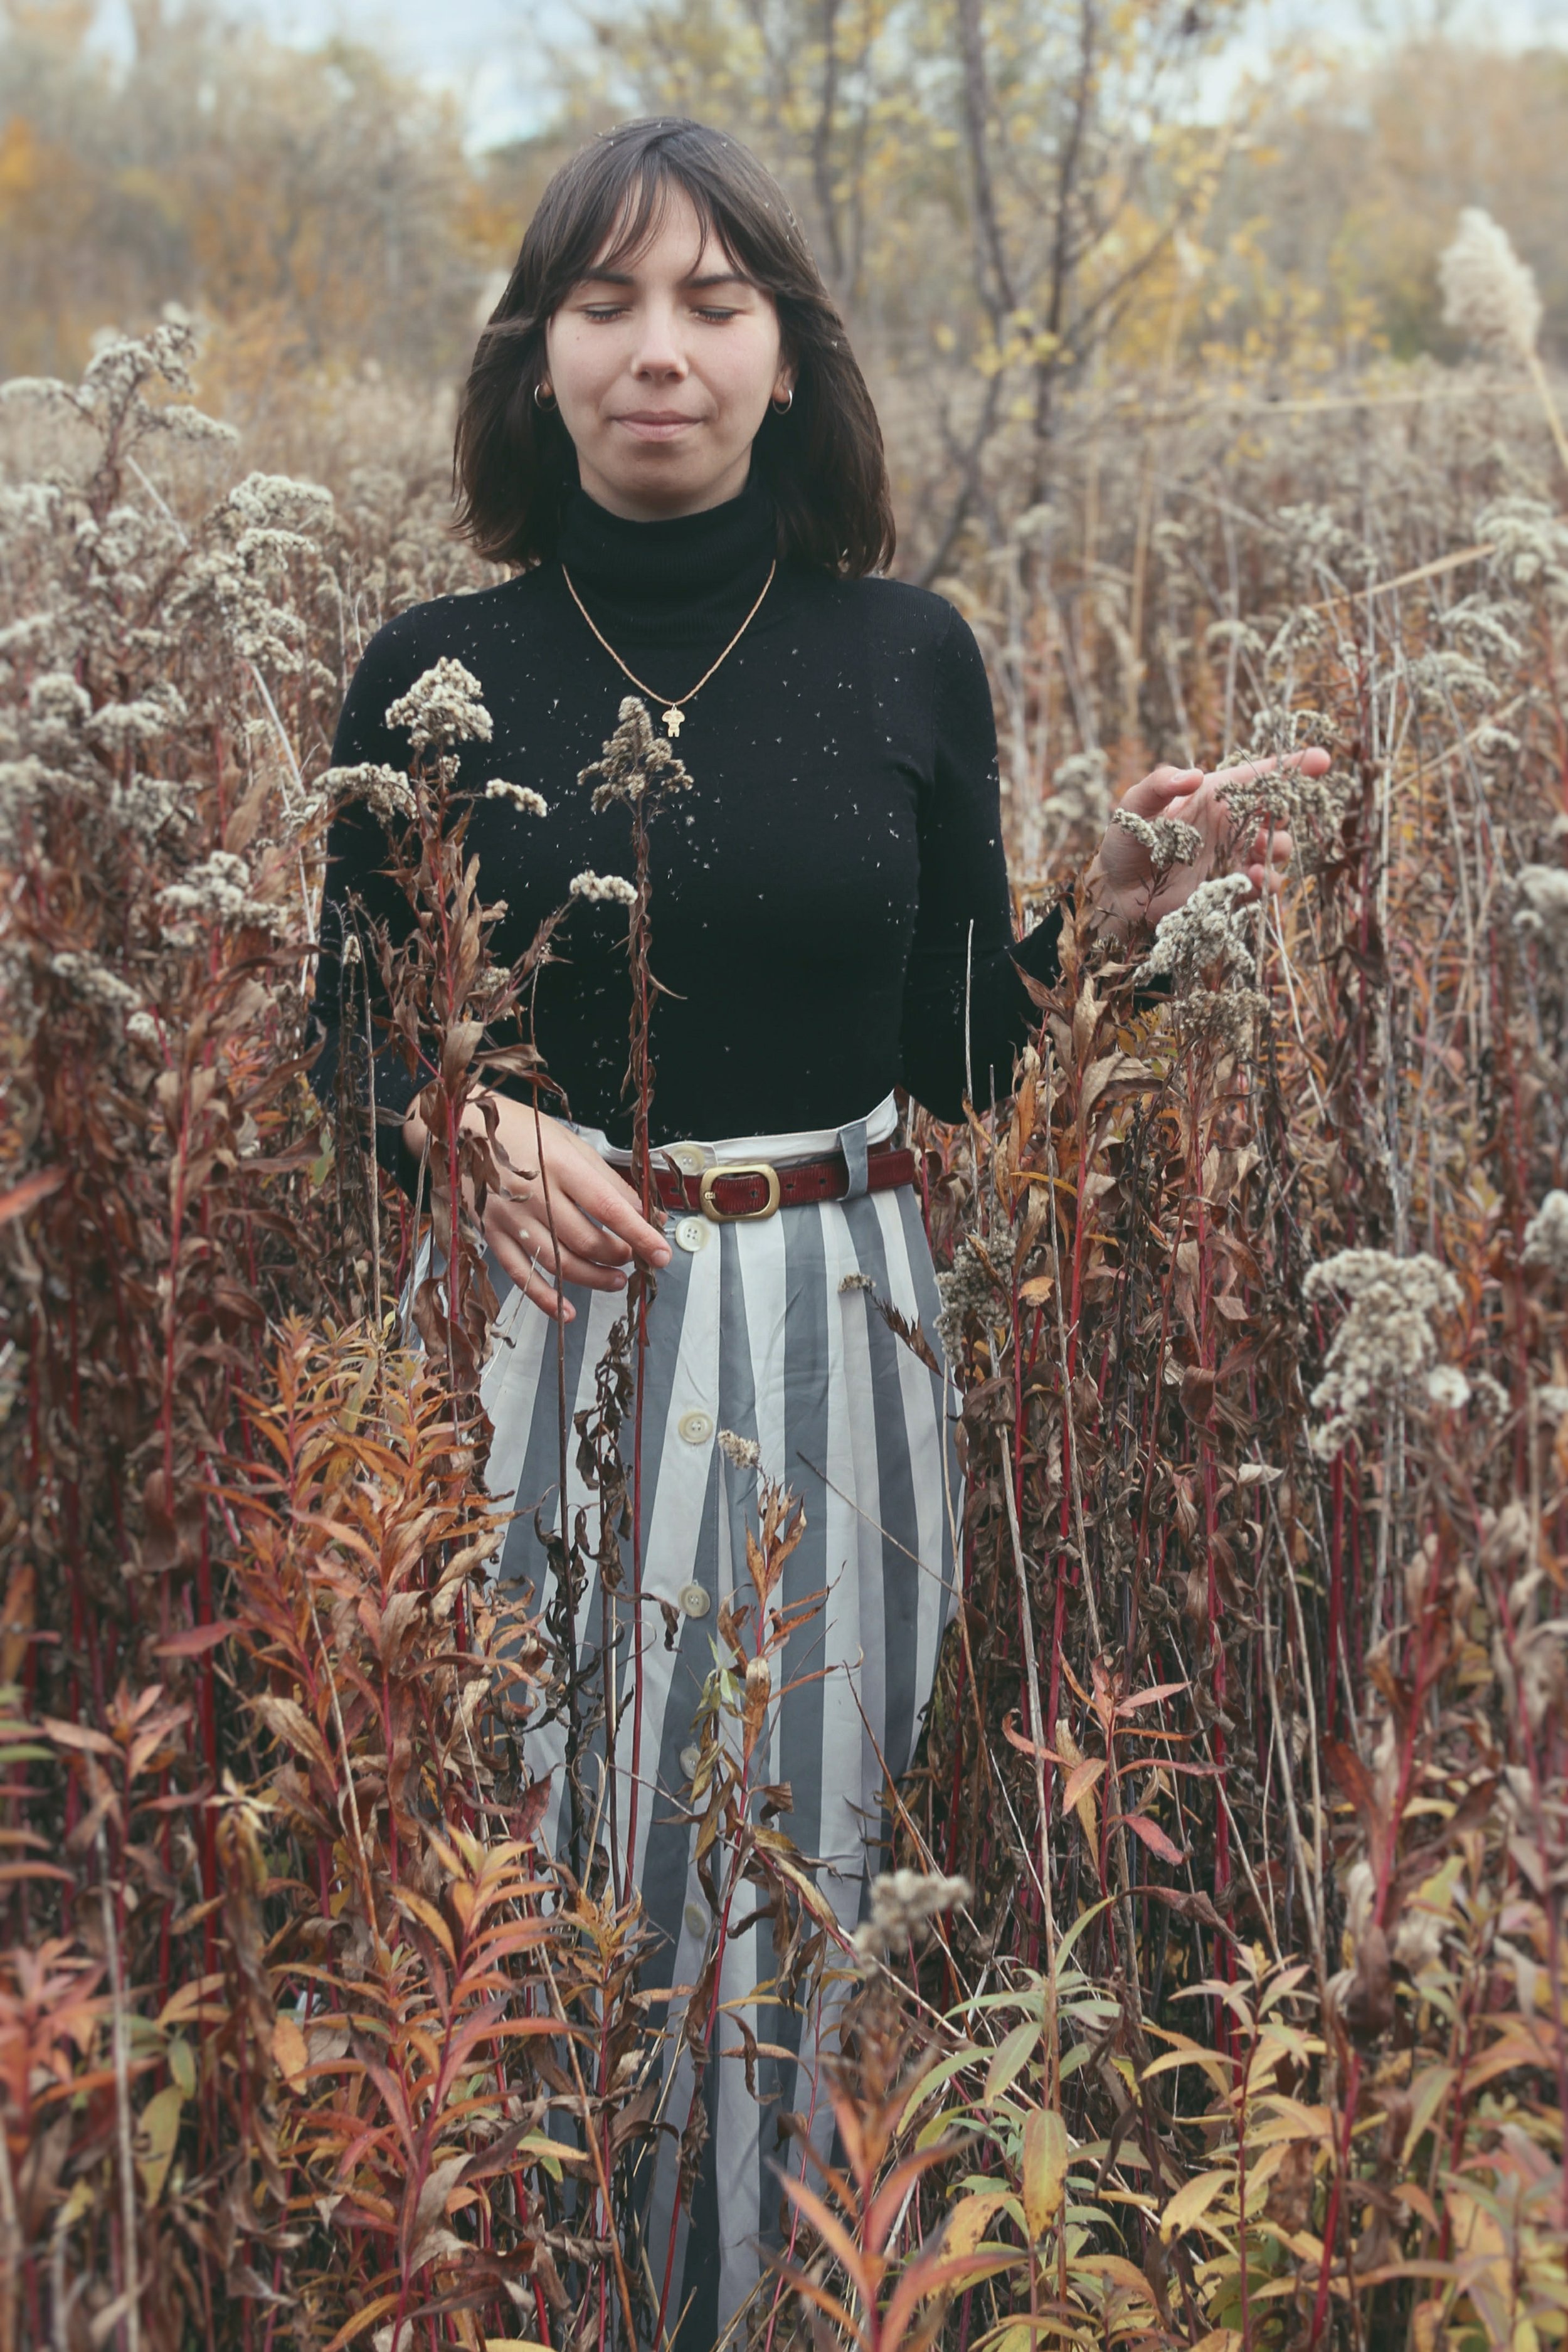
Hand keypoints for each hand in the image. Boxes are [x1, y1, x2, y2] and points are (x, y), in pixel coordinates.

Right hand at [404, 1095, 669, 1322]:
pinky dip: (545, 1298)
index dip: (639, 1235)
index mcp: (560, 1164)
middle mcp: (534, 1193)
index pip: (609, 1208)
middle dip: (618, 1256)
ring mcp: (509, 1217)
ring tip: (614, 1279)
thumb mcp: (573, 1145)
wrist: (462, 1127)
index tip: (662, 1253)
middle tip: (632, 1257)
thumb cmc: (525, 1132)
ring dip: (593, 1278)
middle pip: (585, 1241)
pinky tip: (567, 1311)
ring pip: (558, 1263)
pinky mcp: (490, 1234)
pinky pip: (521, 1275)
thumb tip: (646, 1214)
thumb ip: (610, 1182)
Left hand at [1084, 747, 1328, 936]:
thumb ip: (1158, 785)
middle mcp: (1231, 825)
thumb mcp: (1135, 806)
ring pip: (1276, 851)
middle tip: (1271, 825)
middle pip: (1279, 813)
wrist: (1115, 891)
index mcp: (1215, 796)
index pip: (1260, 777)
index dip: (1293, 766)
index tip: (1323, 760)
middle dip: (1287, 815)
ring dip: (1277, 852)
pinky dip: (1263, 884)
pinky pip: (1260, 887)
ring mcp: (1233, 857)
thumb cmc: (1126, 840)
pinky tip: (1249, 881)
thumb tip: (1192, 774)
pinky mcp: (1230, 889)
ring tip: (1259, 857)